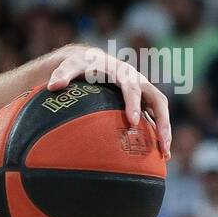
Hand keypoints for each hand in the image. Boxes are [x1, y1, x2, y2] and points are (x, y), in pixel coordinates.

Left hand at [46, 45, 171, 158]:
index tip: (132, 123)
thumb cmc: (79, 65)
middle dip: (162, 122)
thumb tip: (52, 86)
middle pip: (158, 101)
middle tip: (161, 144)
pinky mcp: (141, 103)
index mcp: (123, 73)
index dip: (134, 104)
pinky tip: (158, 156)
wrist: (90, 60)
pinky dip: (158, 134)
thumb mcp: (70, 66)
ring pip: (160, 111)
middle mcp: (138, 81)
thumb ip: (62, 74)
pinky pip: (154, 119)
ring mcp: (142, 93)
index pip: (132, 88)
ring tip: (164, 156)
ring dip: (165, 132)